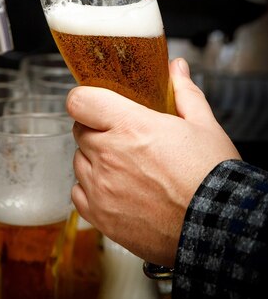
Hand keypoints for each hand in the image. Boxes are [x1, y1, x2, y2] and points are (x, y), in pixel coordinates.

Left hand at [66, 58, 240, 266]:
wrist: (219, 230)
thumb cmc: (212, 178)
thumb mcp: (204, 126)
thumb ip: (184, 93)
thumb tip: (177, 69)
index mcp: (130, 126)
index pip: (79, 100)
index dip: (86, 98)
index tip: (96, 102)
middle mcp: (109, 155)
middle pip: (79, 129)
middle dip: (96, 128)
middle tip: (121, 135)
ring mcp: (101, 188)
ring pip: (78, 160)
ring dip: (94, 159)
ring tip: (124, 165)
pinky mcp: (101, 217)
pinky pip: (78, 193)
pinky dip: (90, 189)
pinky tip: (115, 189)